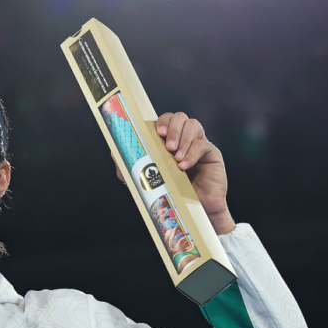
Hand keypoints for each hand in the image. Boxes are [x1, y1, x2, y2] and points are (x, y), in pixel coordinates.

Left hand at [112, 112, 235, 234]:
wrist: (194, 211)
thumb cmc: (171, 194)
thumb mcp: (146, 180)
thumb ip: (131, 166)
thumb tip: (114, 151)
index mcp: (168, 141)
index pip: (165, 120)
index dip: (161, 121)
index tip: (157, 132)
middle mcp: (184, 139)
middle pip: (180, 117)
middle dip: (172, 128)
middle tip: (166, 146)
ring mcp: (199, 144)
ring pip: (193, 124)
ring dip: (182, 138)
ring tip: (174, 158)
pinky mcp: (212, 154)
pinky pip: (203, 144)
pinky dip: (191, 154)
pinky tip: (183, 166)